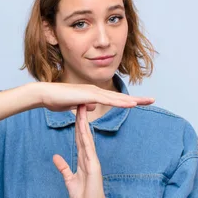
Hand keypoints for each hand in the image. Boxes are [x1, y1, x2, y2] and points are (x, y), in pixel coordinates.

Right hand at [37, 82, 154, 111]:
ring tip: (147, 102)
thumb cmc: (56, 99)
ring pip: (117, 98)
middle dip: (137, 98)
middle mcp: (96, 91)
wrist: (45, 94)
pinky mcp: (89, 95)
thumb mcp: (74, 105)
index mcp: (93, 94)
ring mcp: (93, 92)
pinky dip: (120, 102)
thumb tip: (92, 106)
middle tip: (152, 100)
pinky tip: (131, 104)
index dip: (128, 101)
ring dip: (133, 100)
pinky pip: (108, 100)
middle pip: (120, 96)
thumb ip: (84, 105)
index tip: (140, 103)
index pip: (114, 99)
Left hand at [52, 104, 114, 197]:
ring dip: (83, 124)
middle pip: (83, 134)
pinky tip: (84, 129)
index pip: (79, 138)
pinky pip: (89, 149)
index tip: (74, 112)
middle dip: (80, 119)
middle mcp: (88, 157)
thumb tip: (56, 156)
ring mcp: (92, 160)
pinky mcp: (94, 166)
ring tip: (81, 110)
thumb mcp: (69, 179)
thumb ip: (63, 167)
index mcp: (83, 159)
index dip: (76, 125)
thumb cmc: (83, 196)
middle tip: (79, 102)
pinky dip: (86, 138)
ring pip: (86, 138)